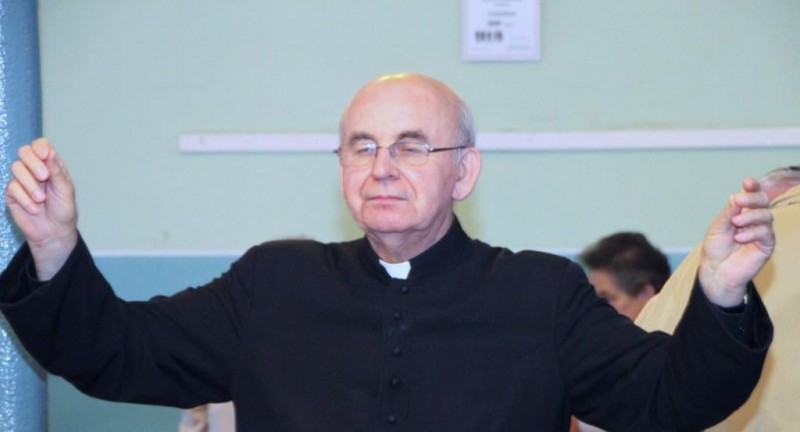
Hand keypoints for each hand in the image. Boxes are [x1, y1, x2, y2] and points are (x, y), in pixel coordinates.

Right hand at [5, 138, 77, 279]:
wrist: (54, 232)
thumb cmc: (63, 210)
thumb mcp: (65, 190)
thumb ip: (57, 172)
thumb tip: (49, 152)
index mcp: (50, 165)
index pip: (41, 146)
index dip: (40, 147)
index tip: (45, 155)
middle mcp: (34, 169)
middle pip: (24, 152)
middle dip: (33, 163)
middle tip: (44, 177)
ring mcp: (22, 180)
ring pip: (16, 168)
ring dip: (30, 184)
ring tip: (41, 199)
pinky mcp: (12, 194)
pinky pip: (12, 188)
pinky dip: (25, 198)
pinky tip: (34, 208)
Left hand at [698, 177, 774, 306]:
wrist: (715, 270)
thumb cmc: (715, 248)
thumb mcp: (717, 227)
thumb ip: (728, 212)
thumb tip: (736, 196)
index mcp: (742, 212)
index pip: (752, 195)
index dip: (752, 187)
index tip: (747, 182)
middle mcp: (754, 219)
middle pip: (763, 201)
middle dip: (752, 198)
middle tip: (739, 200)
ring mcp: (762, 232)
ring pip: (766, 216)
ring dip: (751, 216)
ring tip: (735, 222)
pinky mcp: (766, 246)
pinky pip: (766, 234)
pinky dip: (752, 233)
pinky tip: (739, 238)